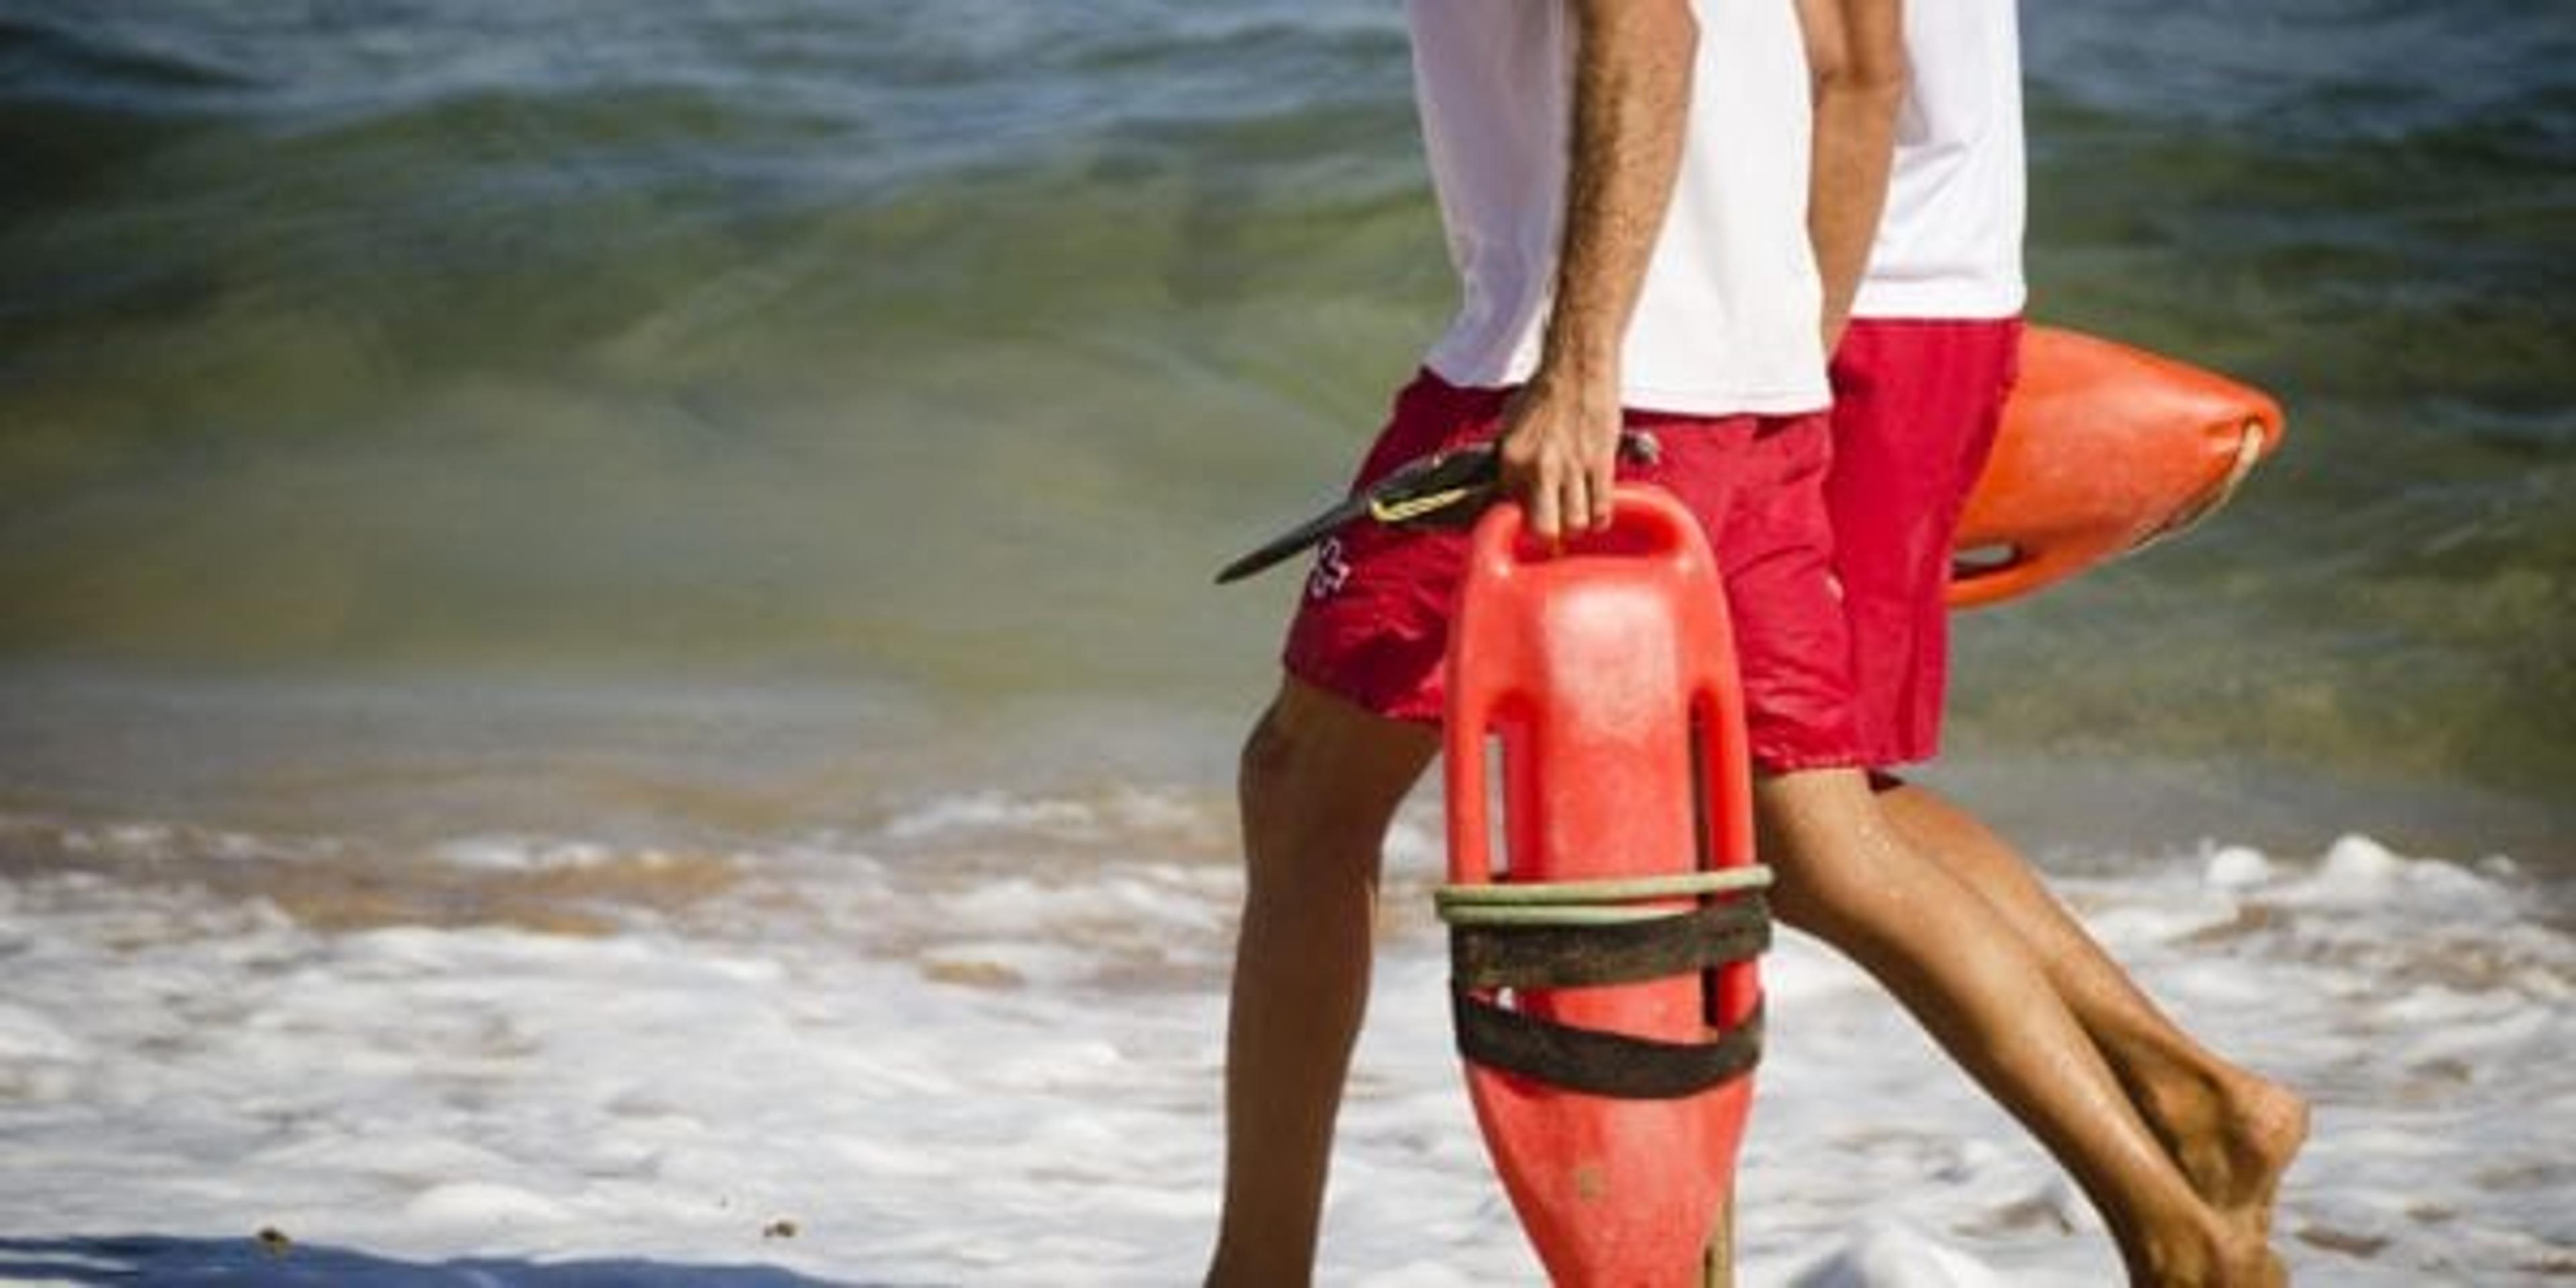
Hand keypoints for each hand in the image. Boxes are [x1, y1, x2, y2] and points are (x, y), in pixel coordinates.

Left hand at [1496, 367, 1623, 540]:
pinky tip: (1597, 513)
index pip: (1512, 510)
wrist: (1578, 365)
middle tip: (1555, 536)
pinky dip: (1600, 518)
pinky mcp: (1601, 462)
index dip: (1522, 519)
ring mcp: (1573, 466)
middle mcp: (1540, 467)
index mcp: (1512, 458)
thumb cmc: (1546, 390)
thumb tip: (1513, 488)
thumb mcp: (1512, 425)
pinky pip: (1602, 507)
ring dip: (1577, 528)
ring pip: (1575, 523)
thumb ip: (1512, 459)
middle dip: (1550, 539)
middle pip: (1544, 529)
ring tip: (1577, 520)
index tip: (1530, 522)